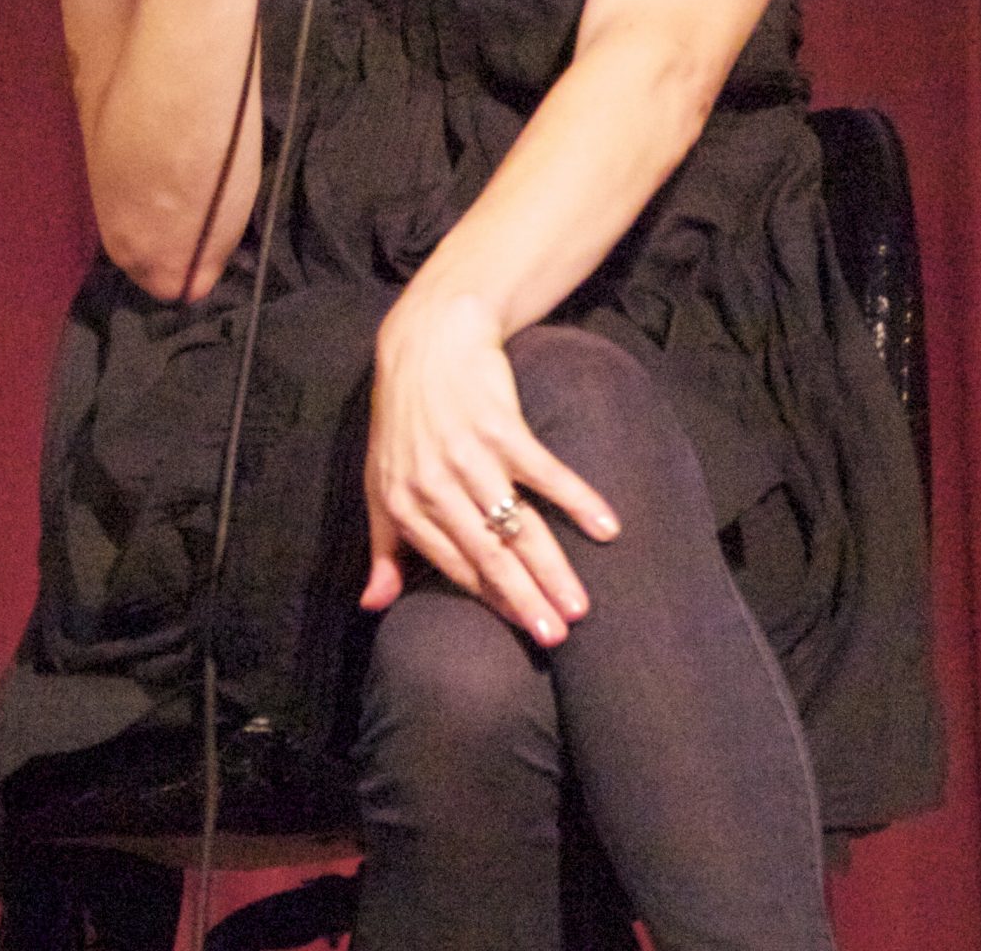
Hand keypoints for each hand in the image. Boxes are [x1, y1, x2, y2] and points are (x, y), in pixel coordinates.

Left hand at [361, 294, 619, 645]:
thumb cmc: (402, 423)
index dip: (490, 601)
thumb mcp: (380, 484)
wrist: (426, 344)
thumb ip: (383, 548)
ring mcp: (468, 454)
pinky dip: (577, 499)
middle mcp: (433, 482)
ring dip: (551, 566)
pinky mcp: (500, 426)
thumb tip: (373, 605)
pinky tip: (608, 529)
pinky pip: (544, 472)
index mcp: (403, 503)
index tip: (524, 634)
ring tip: (580, 605)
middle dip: (522, 599)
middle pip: (486, 553)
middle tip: (556, 637)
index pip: (454, 565)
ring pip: (516, 523)